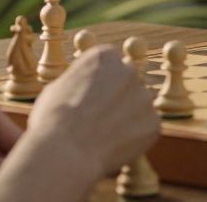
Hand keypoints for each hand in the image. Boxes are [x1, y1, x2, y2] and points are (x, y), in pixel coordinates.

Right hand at [25, 46, 159, 177]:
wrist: (64, 150)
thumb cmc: (53, 119)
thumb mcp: (59, 87)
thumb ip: (81, 81)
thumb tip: (86, 85)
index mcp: (105, 56)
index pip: (109, 65)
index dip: (97, 84)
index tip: (88, 99)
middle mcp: (129, 70)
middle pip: (126, 83)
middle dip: (116, 99)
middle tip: (97, 119)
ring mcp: (144, 96)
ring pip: (137, 106)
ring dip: (125, 118)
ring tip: (100, 136)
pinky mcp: (153, 121)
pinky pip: (144, 128)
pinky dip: (133, 137)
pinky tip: (112, 146)